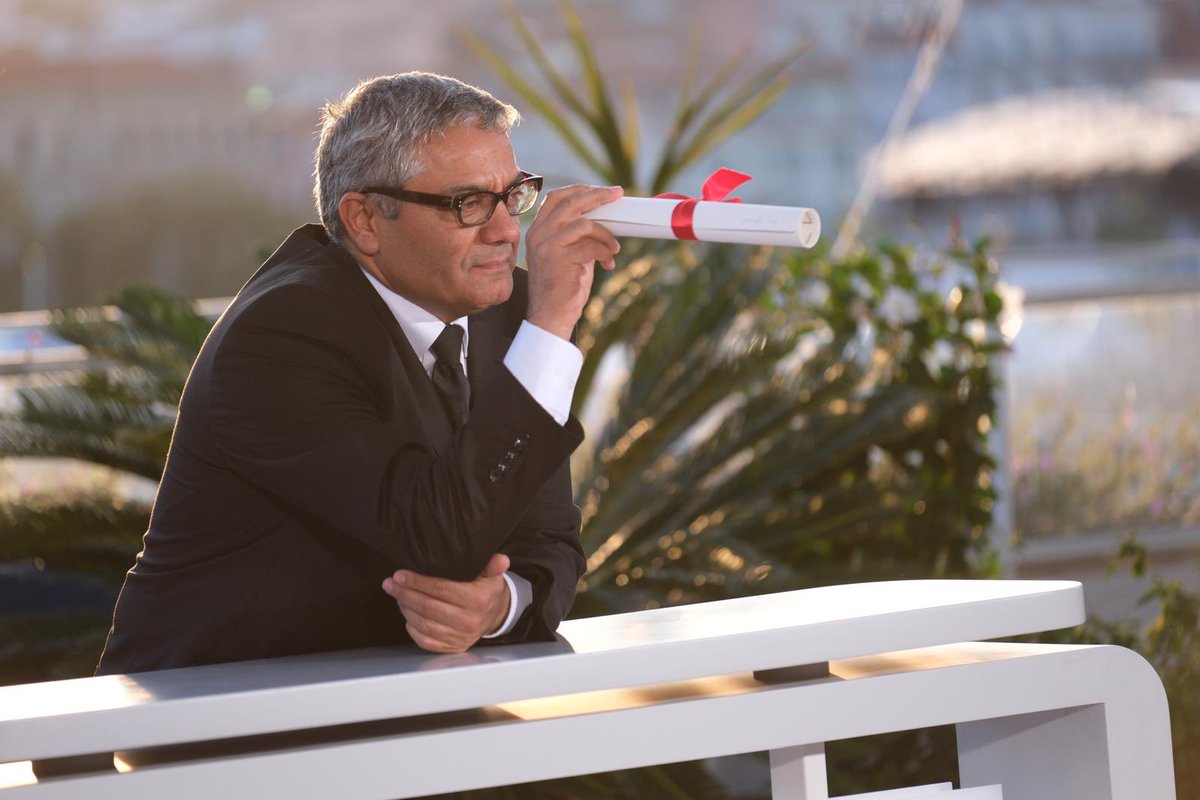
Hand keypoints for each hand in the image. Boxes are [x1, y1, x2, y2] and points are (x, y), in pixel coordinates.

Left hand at [381, 553, 511, 652]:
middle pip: (428, 607)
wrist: (496, 615)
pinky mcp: (452, 647)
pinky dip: (412, 627)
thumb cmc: (487, 590)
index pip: (441, 589)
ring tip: (397, 595)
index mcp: (478, 600)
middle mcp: (469, 621)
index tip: (400, 574)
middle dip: (404, 594)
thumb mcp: (491, 574)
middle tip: (390, 583)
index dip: (417, 582)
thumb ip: (491, 565)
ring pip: (423, 624)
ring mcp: (460, 637)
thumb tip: (501, 560)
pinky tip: (407, 613)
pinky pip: (425, 640)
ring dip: (405, 608)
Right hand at [524, 184, 622, 339]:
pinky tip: (608, 262)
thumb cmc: (563, 287)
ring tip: (614, 248)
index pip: (556, 198)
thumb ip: (578, 235)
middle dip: (598, 196)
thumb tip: (605, 218)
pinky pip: (590, 246)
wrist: (551, 316)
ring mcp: (547, 247)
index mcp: (538, 230)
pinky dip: (604, 252)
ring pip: (584, 224)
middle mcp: (539, 235)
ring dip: (606, 234)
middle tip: (618, 194)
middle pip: (571, 203)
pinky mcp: (559, 260)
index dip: (580, 190)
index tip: (602, 190)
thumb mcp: (568, 254)